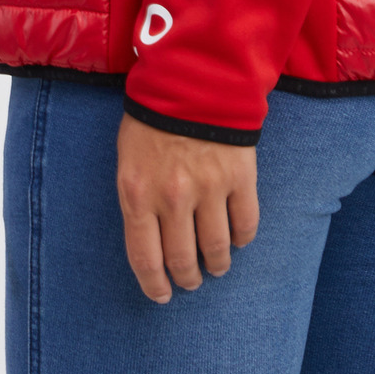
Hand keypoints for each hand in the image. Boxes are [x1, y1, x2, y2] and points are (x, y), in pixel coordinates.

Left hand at [115, 112, 258, 302]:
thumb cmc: (153, 118)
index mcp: (138, 194)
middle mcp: (173, 198)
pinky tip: (238, 239)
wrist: (192, 78)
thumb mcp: (128, 159)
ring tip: (217, 265)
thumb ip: (138, 199)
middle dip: (187, 278)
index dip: (154, 285)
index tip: (162, 296)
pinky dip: (243, 238)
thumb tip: (150, 238)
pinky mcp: (240, 177)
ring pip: (217, 248)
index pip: (145, 258)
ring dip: (218, 264)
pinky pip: (246, 223)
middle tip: (191, 280)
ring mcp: (209, 188)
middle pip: (182, 260)